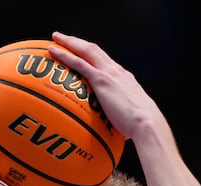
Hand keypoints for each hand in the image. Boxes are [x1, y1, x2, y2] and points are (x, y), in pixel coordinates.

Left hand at [48, 31, 164, 141]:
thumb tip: (114, 132)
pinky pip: (79, 63)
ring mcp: (109, 73)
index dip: (91, 54)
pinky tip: (53, 51)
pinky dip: (65, 55)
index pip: (104, 61)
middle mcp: (116, 71)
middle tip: (62, 37)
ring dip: (69, 42)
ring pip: (86, 50)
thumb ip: (118, 119)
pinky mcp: (102, 80)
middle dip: (78, 42)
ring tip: (55, 38)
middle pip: (94, 50)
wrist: (147, 123)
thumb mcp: (128, 118)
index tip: (81, 51)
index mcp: (123, 78)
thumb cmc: (140, 127)